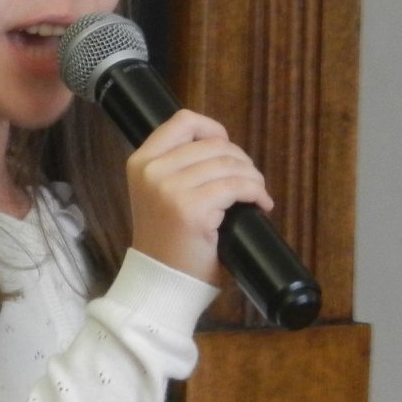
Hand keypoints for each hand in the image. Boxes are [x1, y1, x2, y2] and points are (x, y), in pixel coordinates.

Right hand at [125, 110, 274, 284]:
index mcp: (141, 161)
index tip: (226, 147)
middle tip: (250, 181)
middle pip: (214, 144)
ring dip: (253, 177)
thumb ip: (177, 165)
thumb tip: (222, 145)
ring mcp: (170, 189)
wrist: (161, 280)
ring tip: (257, 193)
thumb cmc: (166, 240)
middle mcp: (152, 171)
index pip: (183, 121)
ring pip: (229, 164)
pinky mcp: (192, 209)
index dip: (212, 129)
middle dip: (241, 160)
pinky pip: (237, 187)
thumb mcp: (158, 193)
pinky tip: (260, 204)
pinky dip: (256, 193)